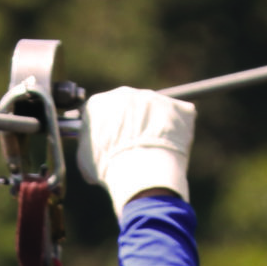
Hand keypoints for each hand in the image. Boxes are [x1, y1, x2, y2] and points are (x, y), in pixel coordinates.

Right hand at [75, 87, 195, 203]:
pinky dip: (179, 130)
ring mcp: (154, 97)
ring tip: (156, 152)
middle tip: (138, 148)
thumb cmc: (109, 169)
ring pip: (156, 111)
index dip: (111, 130)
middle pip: (131, 107)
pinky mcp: (178, 107)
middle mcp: (125, 93)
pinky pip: (180, 116)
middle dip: (135, 125)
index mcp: (99, 104)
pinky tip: (174, 149)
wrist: (140, 171)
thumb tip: (93, 151)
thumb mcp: (86, 160)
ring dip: (157, 127)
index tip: (115, 144)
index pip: (103, 111)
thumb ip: (89, 146)